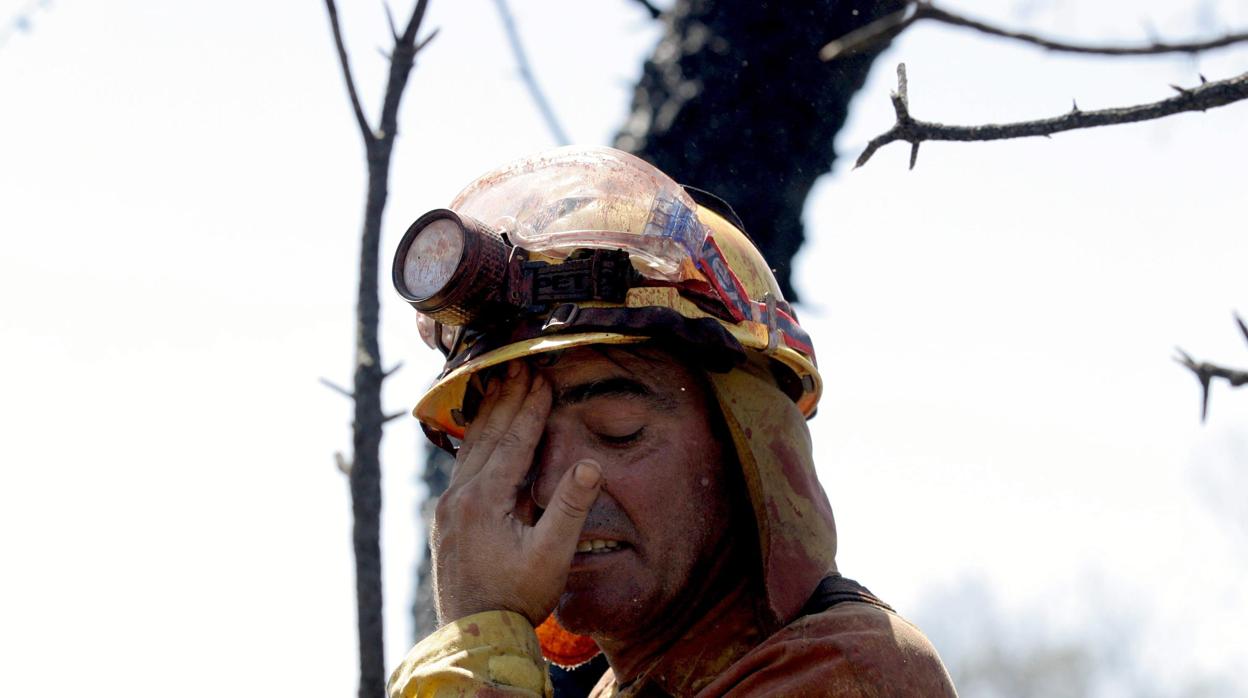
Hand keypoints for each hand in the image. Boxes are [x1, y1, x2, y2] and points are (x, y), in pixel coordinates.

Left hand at [431, 360, 602, 625]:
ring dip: (489, 415)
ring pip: (470, 448)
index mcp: (484, 500)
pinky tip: (481, 432)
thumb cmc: (517, 598)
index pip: (513, 441)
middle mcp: (459, 497)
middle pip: (488, 436)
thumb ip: (569, 508)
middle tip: (520, 367)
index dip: (530, 408)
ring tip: (501, 386)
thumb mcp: (551, 556)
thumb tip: (589, 464)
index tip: (541, 376)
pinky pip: (461, 466)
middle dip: (508, 400)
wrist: (476, 635)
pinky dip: (475, 441)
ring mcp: (447, 507)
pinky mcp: (445, 519)